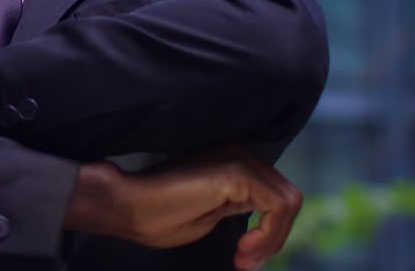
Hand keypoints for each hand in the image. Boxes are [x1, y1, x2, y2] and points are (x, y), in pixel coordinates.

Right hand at [66, 144, 301, 270]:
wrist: (125, 205)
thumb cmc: (154, 215)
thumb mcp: (209, 216)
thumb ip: (237, 209)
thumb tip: (266, 225)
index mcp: (232, 162)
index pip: (273, 196)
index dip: (269, 232)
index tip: (243, 258)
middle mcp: (240, 153)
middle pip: (286, 198)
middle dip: (274, 238)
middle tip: (245, 263)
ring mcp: (240, 159)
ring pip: (289, 200)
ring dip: (274, 239)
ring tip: (245, 258)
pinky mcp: (237, 171)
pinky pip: (279, 205)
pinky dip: (270, 234)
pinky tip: (245, 248)